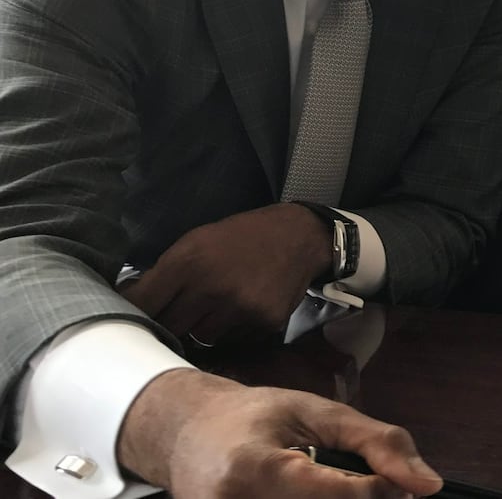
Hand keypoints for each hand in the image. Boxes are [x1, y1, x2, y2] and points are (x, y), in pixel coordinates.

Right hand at [118, 368, 442, 497]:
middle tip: (363, 486)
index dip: (376, 491)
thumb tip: (428, 484)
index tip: (392, 484)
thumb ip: (378, 443)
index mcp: (256, 468)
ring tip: (326, 486)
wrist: (186, 433)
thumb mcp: (319, 412)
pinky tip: (308, 494)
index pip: (336, 493)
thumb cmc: (255, 418)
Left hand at [122, 203, 334, 345]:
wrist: (299, 236)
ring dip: (199, 328)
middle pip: (167, 328)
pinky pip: (231, 340)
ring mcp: (239, 309)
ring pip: (199, 338)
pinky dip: (230, 330)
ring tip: (213, 308)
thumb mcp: (196, 240)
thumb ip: (165, 272)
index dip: (130, 313)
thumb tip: (128, 300)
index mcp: (187, 262)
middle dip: (166, 323)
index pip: (141, 304)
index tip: (127, 318)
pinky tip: (240, 310)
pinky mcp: (262, 323)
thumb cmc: (240, 236)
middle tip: (173, 315)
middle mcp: (211, 288)